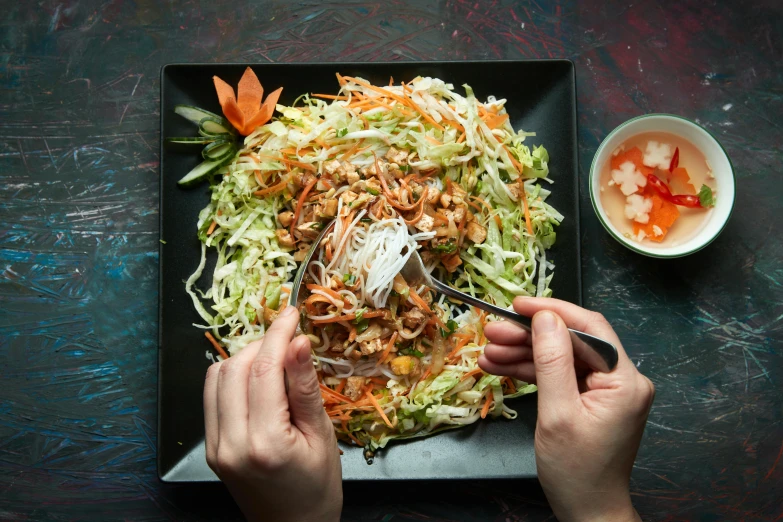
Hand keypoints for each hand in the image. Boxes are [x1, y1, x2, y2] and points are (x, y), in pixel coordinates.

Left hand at [204, 306, 342, 521]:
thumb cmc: (318, 489)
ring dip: (244, 357)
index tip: (292, 313)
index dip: (278, 334)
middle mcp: (231, 444)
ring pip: (217, 377)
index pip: (263, 370)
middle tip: (289, 335)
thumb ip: (306, 387)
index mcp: (264, 443)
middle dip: (262, 342)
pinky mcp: (211, 448)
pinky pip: (212, 396)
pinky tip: (256, 378)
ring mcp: (215, 447)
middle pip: (235, 368)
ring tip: (275, 357)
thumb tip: (299, 342)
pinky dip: (231, 376)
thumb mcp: (322, 436)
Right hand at [479, 298, 653, 521]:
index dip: (552, 312)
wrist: (587, 511)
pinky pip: (559, 376)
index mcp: (625, 381)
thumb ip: (552, 361)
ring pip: (561, 357)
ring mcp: (606, 390)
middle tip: (492, 331)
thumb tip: (545, 317)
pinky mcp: (591, 399)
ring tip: (488, 352)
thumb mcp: (557, 414)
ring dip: (523, 353)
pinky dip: (531, 372)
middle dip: (529, 336)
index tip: (517, 305)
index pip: (589, 329)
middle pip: (571, 341)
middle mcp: (621, 380)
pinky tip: (500, 366)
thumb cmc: (576, 471)